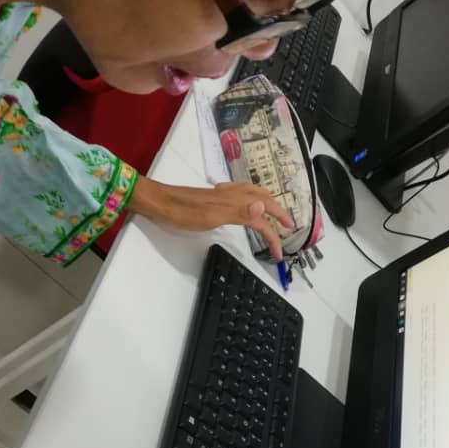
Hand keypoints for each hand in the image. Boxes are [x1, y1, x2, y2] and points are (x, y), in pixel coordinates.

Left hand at [130, 176, 293, 260]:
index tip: (279, 253)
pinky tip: (244, 204)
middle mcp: (232, 194)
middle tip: (289, 225)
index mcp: (235, 200)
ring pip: (253, 194)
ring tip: (274, 212)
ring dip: (267, 203)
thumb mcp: (212, 216)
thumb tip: (264, 207)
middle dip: (278, 212)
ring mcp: (222, 194)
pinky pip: (240, 194)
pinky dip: (251, 199)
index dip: (274, 235)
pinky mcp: (214, 197)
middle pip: (263, 199)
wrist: (159, 202)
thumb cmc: (183, 212)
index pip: (263, 218)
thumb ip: (240, 212)